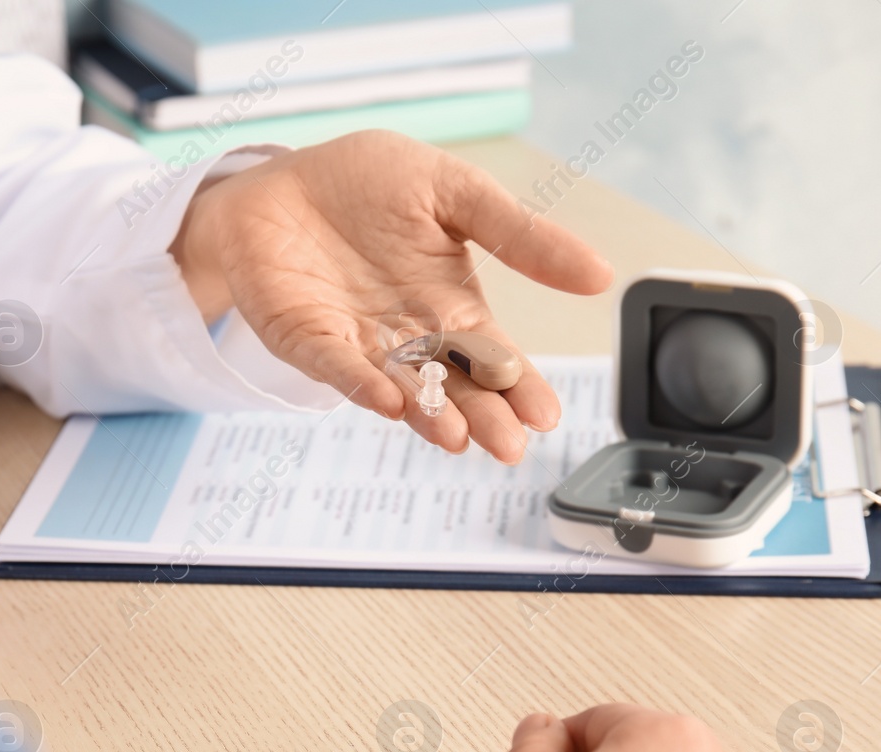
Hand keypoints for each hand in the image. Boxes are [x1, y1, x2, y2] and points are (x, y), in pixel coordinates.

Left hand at [170, 130, 613, 461]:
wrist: (282, 177)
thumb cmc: (367, 183)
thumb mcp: (456, 193)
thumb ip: (519, 234)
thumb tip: (598, 274)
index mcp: (450, 305)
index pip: (493, 356)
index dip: (519, 386)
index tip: (546, 416)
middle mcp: (409, 336)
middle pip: (452, 385)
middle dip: (481, 416)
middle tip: (509, 446)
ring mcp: (358, 343)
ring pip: (400, 387)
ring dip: (427, 414)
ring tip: (455, 436)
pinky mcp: (309, 340)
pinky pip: (337, 367)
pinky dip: (360, 384)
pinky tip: (388, 402)